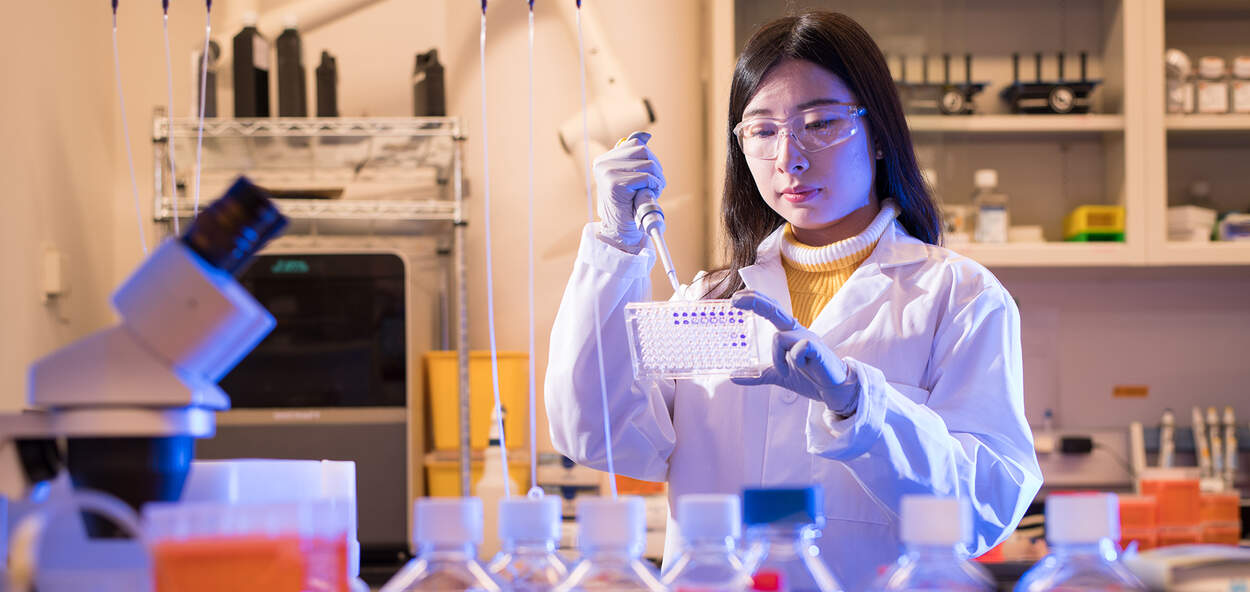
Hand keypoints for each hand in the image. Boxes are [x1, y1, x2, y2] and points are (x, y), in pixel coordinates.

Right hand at [593, 131, 665, 247]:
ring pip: (647, 163)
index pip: (636, 143)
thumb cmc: (628, 205)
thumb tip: (645, 135)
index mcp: (604, 159)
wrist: (620, 232)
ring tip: (650, 192)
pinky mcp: (615, 183)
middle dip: (656, 169)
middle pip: (643, 150)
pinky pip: (646, 177)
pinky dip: (652, 187)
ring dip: (656, 179)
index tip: (649, 176)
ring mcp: (607, 172)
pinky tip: (646, 197)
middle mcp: (602, 163)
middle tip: (653, 186)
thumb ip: (634, 156)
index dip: (650, 159)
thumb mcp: (632, 176)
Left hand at [730, 290, 859, 414]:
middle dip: (755, 302)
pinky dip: (792, 360)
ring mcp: (808, 338)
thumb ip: (757, 374)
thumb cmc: (810, 377)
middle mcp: (797, 331)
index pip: (771, 309)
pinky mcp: (817, 349)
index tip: (734, 299)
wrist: (834, 390)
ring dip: (776, 357)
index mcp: (790, 333)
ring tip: (783, 371)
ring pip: (779, 336)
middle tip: (734, 301)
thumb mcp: (777, 375)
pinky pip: (798, 348)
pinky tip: (799, 369)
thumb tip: (732, 377)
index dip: (755, 300)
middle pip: (774, 309)